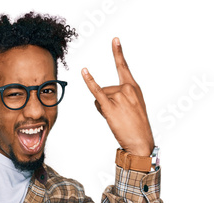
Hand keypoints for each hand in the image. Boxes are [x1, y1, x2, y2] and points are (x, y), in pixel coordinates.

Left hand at [82, 38, 153, 155]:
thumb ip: (120, 97)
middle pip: (105, 89)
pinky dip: (89, 82)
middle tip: (118, 115)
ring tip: (115, 118)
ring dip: (102, 109)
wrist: (140, 140)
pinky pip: (96, 91)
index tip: (114, 39)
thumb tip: (101, 98)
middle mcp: (127, 88)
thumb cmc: (136, 126)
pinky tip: (84, 72)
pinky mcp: (110, 106)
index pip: (123, 67)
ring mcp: (119, 97)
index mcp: (134, 87)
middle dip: (106, 103)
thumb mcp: (132, 107)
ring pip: (99, 97)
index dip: (118, 53)